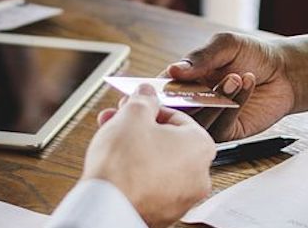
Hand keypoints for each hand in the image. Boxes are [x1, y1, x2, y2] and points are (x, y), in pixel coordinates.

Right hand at [84, 85, 214, 225]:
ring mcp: (182, 198)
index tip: (135, 107)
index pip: (178, 117)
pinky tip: (115, 166)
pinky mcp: (163, 213)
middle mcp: (198, 176)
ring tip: (110, 142)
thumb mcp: (133, 114)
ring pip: (157, 164)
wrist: (106, 206)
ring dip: (135, 149)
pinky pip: (151, 186)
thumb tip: (147, 94)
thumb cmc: (124, 164)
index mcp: (201, 147)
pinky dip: (136, 174)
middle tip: (119, 121)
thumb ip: (143, 99)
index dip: (151, 109)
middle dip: (139, 128)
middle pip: (167, 141)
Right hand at [165, 32, 295, 140]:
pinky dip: (233, 105)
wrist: (285, 72)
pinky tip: (246, 83)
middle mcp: (195, 102)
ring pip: (199, 121)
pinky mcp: (229, 131)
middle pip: (178, 110)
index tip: (162, 87)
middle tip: (204, 84)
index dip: (158, 91)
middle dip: (190, 98)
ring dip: (217, 99)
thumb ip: (200, 57)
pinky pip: (221, 126)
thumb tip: (173, 70)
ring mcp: (211, 118)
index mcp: (187, 79)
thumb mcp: (226, 45)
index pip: (163, 89)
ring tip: (234, 77)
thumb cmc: (253, 54)